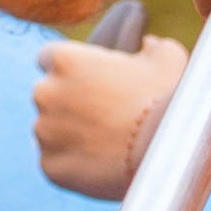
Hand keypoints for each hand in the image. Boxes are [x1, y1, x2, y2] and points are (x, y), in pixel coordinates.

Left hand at [31, 31, 195, 198]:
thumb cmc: (164, 97)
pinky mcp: (49, 166)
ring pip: (50, 130)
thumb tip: (148, 43)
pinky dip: (73, 163)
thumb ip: (152, 45)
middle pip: (48, 94)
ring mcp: (43, 132)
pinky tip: (101, 163)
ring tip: (106, 141)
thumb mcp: (167, 57)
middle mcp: (43, 93)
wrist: (162, 152)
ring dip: (69, 132)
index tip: (89, 79)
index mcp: (64, 59)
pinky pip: (56, 161)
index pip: (50, 58)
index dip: (71, 69)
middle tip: (102, 113)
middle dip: (67, 101)